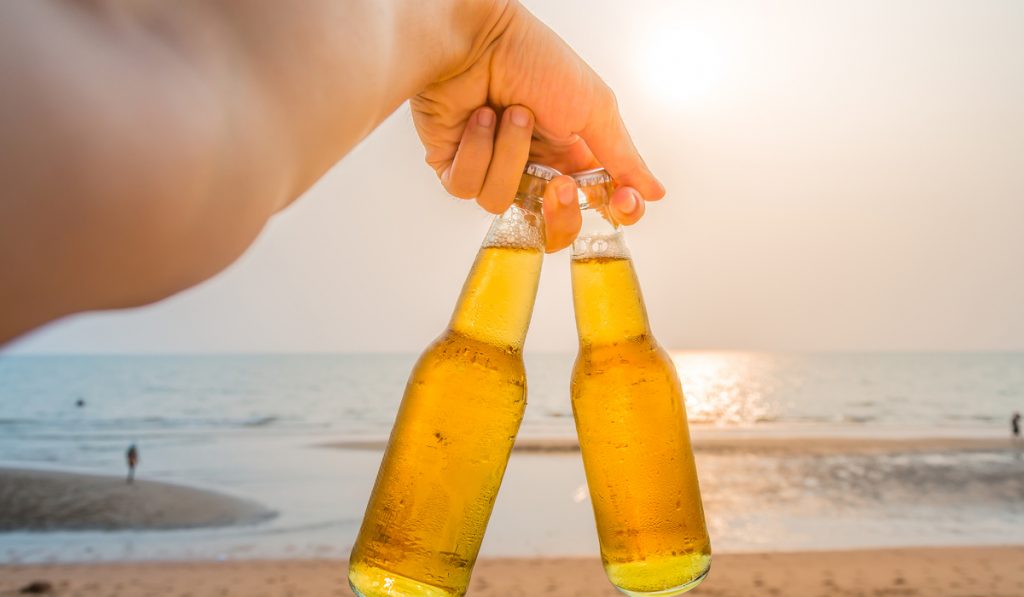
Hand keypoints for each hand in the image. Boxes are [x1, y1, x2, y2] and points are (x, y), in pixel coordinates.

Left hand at [411, 1, 663, 251]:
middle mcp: (535, 165)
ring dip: (509, 154)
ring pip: (503, 202)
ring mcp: (493, 167)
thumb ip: (623, 158)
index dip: (614, 212)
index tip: (622, 202)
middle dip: (558, 206)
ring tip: (510, 112)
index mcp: (572, 152)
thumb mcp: (594, 107)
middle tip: (558, 180)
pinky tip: (480, 117)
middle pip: (553, 224)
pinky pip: (467, 187)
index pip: (599, 204)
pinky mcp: (454, 165)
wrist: (476, 39)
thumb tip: (654, 191)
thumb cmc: (535, 59)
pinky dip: (477, 150)